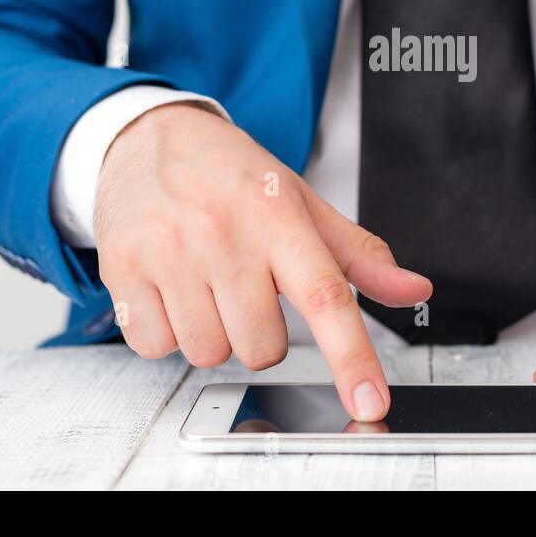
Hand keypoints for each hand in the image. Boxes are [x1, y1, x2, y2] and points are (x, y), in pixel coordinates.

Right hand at [93, 102, 431, 421]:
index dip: (352, 357)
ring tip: (205, 284)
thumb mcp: (302, 203)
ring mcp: (169, 253)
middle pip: (261, 347)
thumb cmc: (232, 176)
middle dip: (259, 332)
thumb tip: (413, 289)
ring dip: (212, 333)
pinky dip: (165, 333)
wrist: (150, 136)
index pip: (326, 297)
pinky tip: (170, 290)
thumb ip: (359, 254)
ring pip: (208, 353)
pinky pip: (154, 347)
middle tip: (246, 288)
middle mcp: (224, 235)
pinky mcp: (122, 269)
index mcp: (279, 217)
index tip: (371, 399)